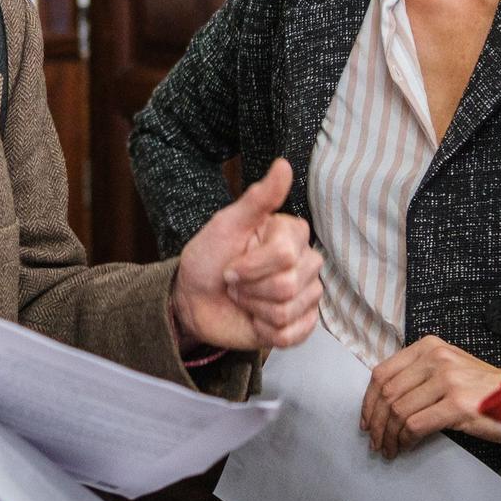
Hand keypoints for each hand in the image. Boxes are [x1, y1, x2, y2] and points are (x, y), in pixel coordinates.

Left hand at [171, 160, 321, 351]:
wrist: (194, 298)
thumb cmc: (209, 258)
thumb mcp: (227, 224)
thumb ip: (258, 198)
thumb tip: (283, 164)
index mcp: (292, 235)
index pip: (285, 256)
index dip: (250, 266)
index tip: (231, 263)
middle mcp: (305, 263)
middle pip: (287, 286)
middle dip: (249, 288)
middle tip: (235, 282)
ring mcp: (306, 296)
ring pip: (286, 311)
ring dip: (253, 308)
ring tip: (243, 298)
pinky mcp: (300, 325)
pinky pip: (292, 335)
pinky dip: (263, 330)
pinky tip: (254, 318)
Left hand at [359, 335, 500, 456]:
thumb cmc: (485, 388)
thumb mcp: (449, 367)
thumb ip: (419, 374)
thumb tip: (385, 401)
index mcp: (428, 347)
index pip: (383, 373)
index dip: (369, 400)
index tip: (366, 420)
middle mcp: (435, 359)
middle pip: (387, 393)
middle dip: (376, 422)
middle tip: (375, 440)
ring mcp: (447, 380)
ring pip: (398, 410)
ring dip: (388, 435)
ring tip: (388, 448)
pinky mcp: (457, 405)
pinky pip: (415, 424)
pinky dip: (404, 440)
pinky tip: (405, 447)